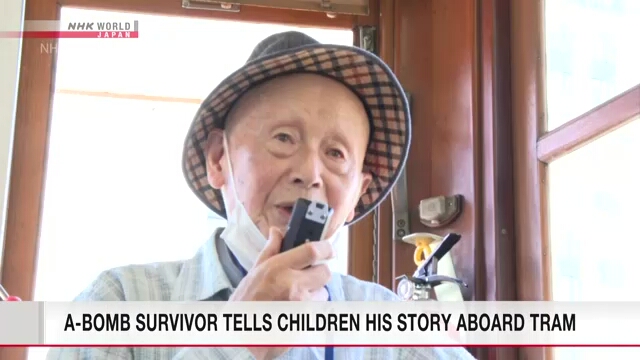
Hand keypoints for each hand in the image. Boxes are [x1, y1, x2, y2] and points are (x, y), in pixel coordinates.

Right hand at [230, 227, 332, 358]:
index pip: (313, 251)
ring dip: (314, 294)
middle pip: (325, 272)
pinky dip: (309, 309)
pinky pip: (317, 310)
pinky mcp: (306, 321)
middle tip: (306, 278)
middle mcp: (292, 285)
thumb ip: (270, 250)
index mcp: (278, 268)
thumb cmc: (245, 303)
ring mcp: (301, 305)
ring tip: (294, 298)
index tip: (328, 249)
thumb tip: (277, 232)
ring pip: (322, 293)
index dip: (325, 248)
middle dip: (318, 274)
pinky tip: (293, 311)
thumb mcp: (255, 272)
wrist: (242, 336)